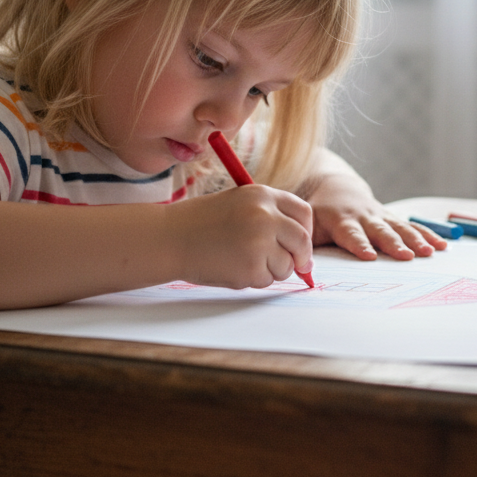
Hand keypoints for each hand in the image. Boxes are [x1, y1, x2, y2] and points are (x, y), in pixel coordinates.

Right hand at [166, 185, 312, 288]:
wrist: (170, 238)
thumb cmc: (201, 222)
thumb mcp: (238, 203)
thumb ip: (269, 216)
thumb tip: (301, 246)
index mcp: (262, 195)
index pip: (303, 212)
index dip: (305, 230)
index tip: (302, 244)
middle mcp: (265, 216)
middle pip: (302, 240)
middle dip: (301, 257)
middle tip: (298, 267)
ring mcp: (259, 242)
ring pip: (285, 265)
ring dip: (271, 270)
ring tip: (242, 260)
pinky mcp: (251, 267)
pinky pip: (266, 281)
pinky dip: (253, 279)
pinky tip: (231, 267)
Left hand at [305, 174, 447, 260]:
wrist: (336, 189)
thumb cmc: (319, 214)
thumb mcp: (308, 224)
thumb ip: (306, 244)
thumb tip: (300, 267)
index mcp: (341, 220)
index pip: (351, 234)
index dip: (360, 244)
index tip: (369, 256)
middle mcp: (364, 217)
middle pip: (380, 231)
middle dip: (394, 243)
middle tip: (406, 256)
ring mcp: (381, 216)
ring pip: (400, 227)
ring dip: (416, 240)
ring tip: (430, 253)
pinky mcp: (393, 218)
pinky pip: (413, 226)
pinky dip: (428, 235)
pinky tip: (443, 246)